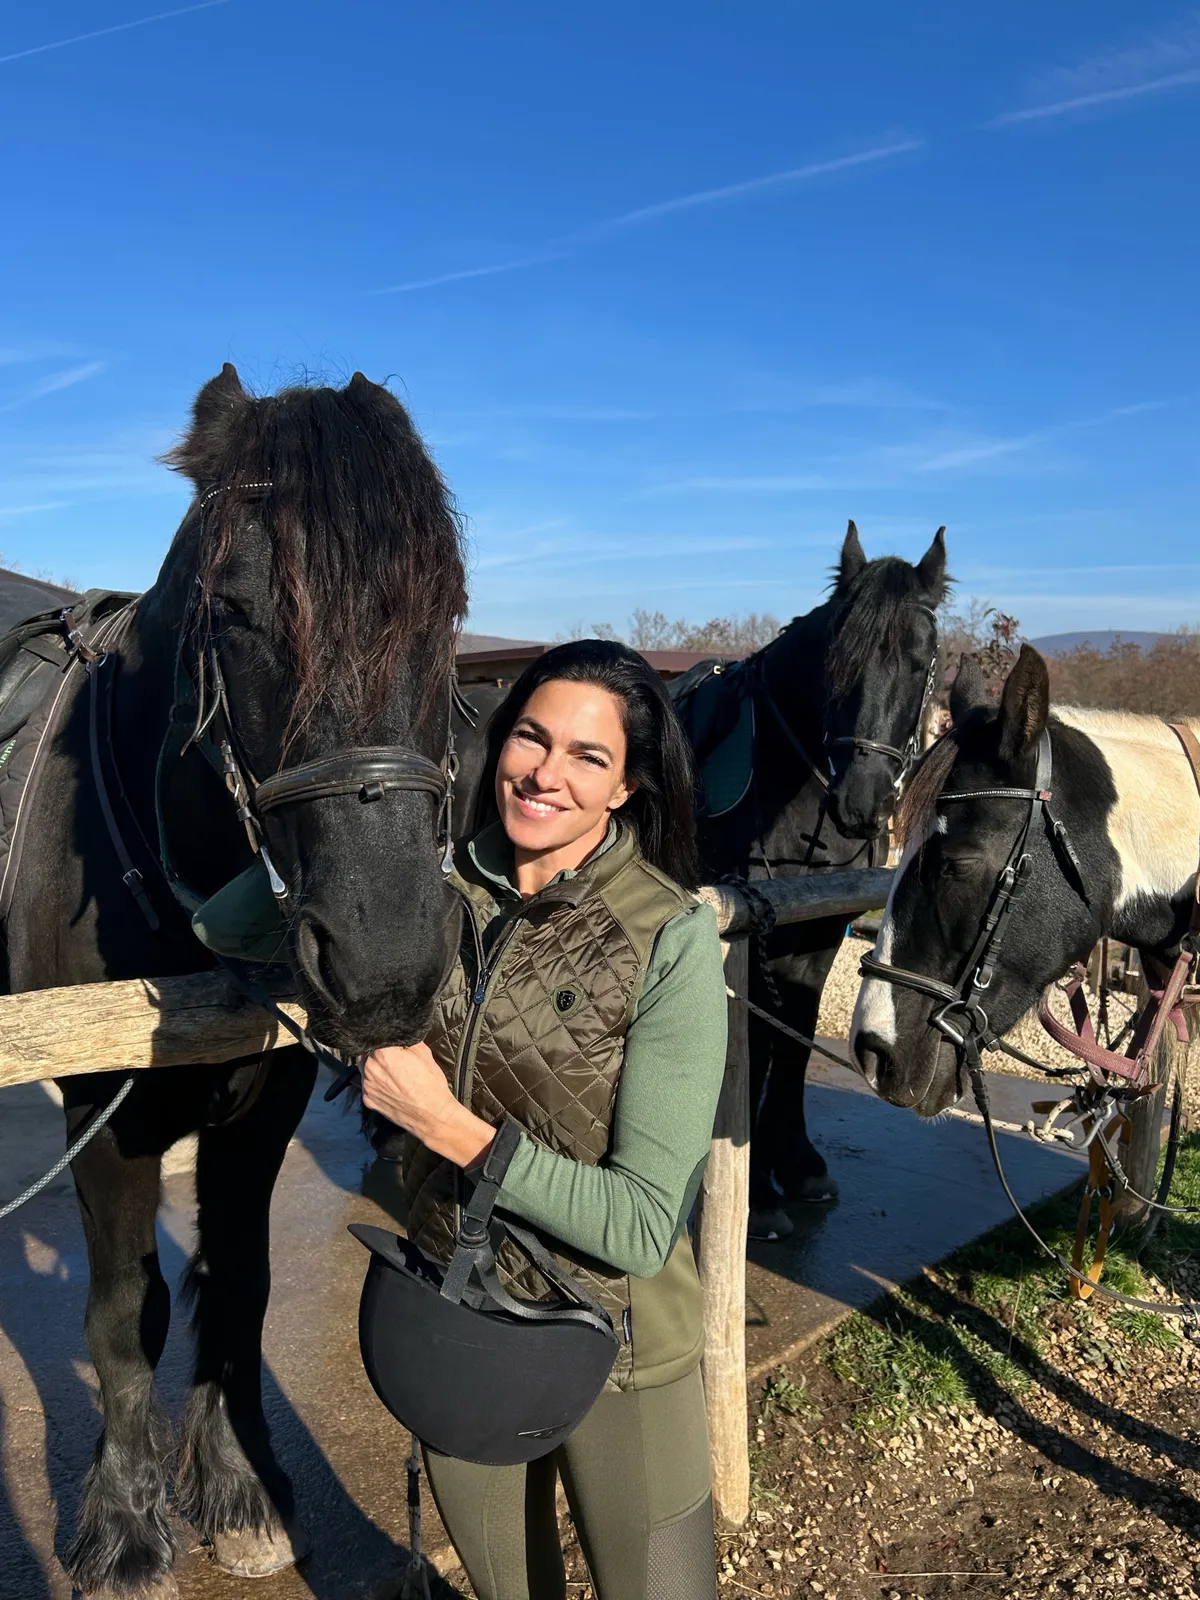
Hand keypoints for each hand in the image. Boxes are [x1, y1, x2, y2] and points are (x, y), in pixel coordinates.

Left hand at [361, 1042, 495, 1168]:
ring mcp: (367, 1086)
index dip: (385, 1038)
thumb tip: (399, 1035)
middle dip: (378, 1052)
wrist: (432, 1116)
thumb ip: (406, 1041)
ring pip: (365, 1068)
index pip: (376, 1037)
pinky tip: (390, 1086)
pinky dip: (376, 1083)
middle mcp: (370, 1068)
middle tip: (393, 1057)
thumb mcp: (424, 1053)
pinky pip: (368, 1085)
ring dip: (374, 1067)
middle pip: (367, 1052)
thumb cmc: (431, 1085)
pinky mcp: (368, 1100)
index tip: (392, 1042)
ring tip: (392, 1073)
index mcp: (383, 1053)